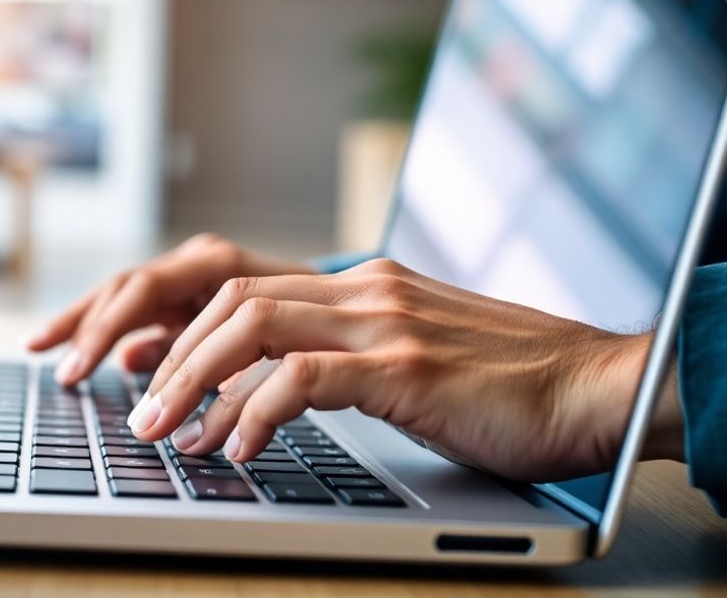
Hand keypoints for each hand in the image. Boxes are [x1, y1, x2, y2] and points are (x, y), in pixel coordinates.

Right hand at [24, 234, 316, 384]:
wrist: (370, 315)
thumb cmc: (332, 330)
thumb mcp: (285, 346)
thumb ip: (231, 366)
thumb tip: (170, 388)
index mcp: (218, 264)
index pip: (141, 289)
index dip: (105, 331)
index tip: (82, 371)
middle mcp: (201, 266)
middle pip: (123, 290)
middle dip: (85, 327)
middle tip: (59, 368)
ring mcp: (197, 283)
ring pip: (127, 300)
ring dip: (88, 327)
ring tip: (51, 353)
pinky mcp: (198, 304)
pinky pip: (146, 317)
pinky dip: (117, 337)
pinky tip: (96, 361)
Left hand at [125, 257, 674, 482]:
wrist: (599, 388)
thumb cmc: (504, 388)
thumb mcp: (406, 362)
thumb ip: (338, 362)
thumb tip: (258, 397)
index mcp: (357, 285)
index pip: (239, 284)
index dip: (177, 323)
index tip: (135, 365)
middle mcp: (361, 288)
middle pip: (227, 297)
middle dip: (167, 353)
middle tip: (133, 410)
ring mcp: (384, 320)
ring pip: (251, 325)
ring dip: (193, 380)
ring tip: (163, 432)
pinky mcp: (406, 364)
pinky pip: (306, 377)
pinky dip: (257, 410)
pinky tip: (237, 449)